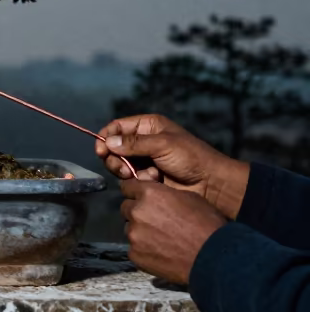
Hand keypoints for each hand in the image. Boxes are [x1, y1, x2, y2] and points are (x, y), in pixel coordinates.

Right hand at [95, 114, 249, 218]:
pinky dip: (139, 180)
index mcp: (148, 126)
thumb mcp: (162, 145)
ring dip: (127, 170)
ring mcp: (146, 160)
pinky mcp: (149, 177)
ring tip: (140, 176)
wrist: (212, 185)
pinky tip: (154, 181)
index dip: (106, 137)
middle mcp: (144, 141)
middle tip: (121, 168)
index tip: (100, 150)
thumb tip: (107, 143)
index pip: (118, 127)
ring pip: (121, 163)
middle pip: (115, 146)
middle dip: (114, 157)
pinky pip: (133, 177)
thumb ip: (133, 143)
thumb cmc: (191, 158)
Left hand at [120, 179, 225, 284]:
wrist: (214, 259)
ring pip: (130, 229)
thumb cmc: (206, 225)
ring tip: (160, 240)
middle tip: (155, 222)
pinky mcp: (135, 255)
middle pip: (126, 208)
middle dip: (137, 212)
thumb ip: (164, 193)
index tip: (142, 199)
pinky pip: (134, 249)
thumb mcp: (189, 197)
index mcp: (148, 193)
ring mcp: (134, 234)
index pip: (127, 187)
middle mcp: (136, 211)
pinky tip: (160, 253)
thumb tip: (155, 194)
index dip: (135, 193)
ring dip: (140, 232)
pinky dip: (143, 250)